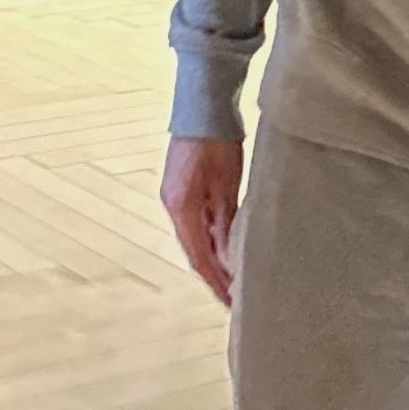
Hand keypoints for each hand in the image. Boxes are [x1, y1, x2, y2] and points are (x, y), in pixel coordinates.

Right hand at [161, 137, 243, 306]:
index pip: (198, 256)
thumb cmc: (218, 142)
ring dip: (213, 259)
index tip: (231, 302)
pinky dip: (212, 240)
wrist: (204, 107)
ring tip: (234, 280)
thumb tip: (230, 259)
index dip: (215, 282)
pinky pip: (198, 223)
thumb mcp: (227, 184)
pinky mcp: (184, 189)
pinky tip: (227, 249)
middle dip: (214, 276)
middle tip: (235, 299)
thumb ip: (226, 222)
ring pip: (196, 238)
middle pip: (194, 250)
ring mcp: (176, 197)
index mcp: (181, 207)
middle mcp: (173, 206)